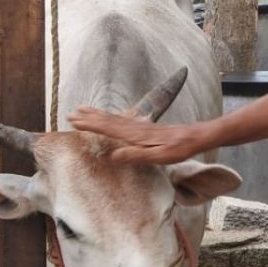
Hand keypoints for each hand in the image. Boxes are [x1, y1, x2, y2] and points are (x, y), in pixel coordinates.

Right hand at [67, 107, 209, 164]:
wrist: (196, 137)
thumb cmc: (179, 149)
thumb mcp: (158, 157)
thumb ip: (135, 155)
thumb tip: (112, 155)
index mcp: (136, 135)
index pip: (108, 128)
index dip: (91, 124)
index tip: (74, 121)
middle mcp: (136, 127)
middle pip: (108, 120)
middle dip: (89, 117)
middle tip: (71, 113)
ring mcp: (140, 126)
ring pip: (114, 118)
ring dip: (97, 114)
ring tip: (83, 109)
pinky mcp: (146, 128)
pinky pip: (122, 120)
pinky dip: (111, 117)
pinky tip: (109, 117)